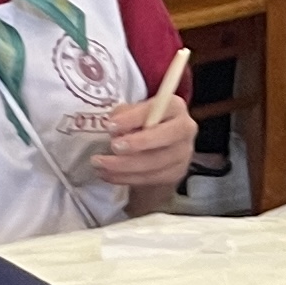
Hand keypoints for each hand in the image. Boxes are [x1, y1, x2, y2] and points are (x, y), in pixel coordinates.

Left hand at [91, 89, 198, 204]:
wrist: (155, 147)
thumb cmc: (141, 122)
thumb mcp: (131, 111)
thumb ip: (123, 114)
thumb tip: (112, 126)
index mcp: (175, 106)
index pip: (158, 109)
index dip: (134, 118)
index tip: (110, 125)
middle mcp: (185, 128)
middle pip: (165, 137)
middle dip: (137, 143)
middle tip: (113, 146)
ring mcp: (183, 153)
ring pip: (156, 162)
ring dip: (125, 165)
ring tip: (100, 163)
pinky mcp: (176, 173)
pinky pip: (151, 178)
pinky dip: (126, 178)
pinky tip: (108, 175)